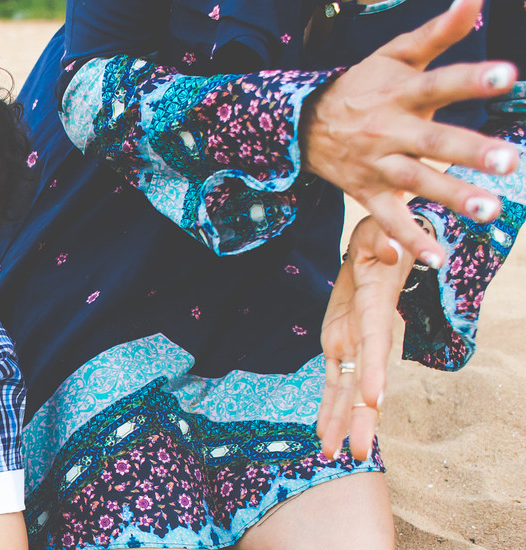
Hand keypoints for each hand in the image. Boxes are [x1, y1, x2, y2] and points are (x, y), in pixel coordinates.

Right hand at [302, 0, 516, 266]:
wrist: (303, 125)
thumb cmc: (361, 86)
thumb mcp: (394, 54)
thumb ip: (439, 31)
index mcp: (400, 93)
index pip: (439, 83)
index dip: (471, 79)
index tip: (507, 75)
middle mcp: (389, 131)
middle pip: (433, 142)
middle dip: (470, 153)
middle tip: (509, 162)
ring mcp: (377, 165)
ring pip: (416, 183)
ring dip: (451, 198)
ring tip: (490, 210)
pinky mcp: (367, 193)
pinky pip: (388, 220)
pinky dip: (408, 240)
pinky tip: (434, 258)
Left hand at [317, 216, 413, 461]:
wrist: (377, 246)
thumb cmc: (382, 239)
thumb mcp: (382, 236)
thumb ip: (385, 246)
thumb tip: (390, 245)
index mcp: (376, 316)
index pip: (376, 349)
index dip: (375, 373)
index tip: (374, 401)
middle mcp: (367, 340)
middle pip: (365, 384)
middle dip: (360, 419)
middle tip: (359, 454)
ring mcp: (353, 347)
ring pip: (347, 392)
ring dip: (340, 424)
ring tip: (332, 455)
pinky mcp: (338, 347)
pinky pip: (332, 383)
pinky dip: (327, 409)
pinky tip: (324, 435)